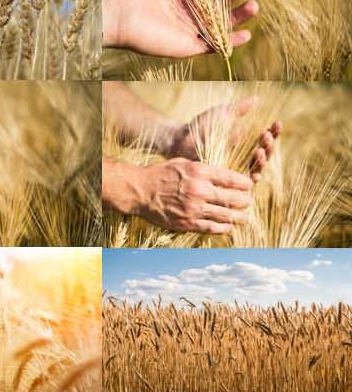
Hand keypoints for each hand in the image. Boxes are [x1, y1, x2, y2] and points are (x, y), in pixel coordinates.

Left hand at [103, 0, 256, 55]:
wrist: (116, 10)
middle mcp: (185, 10)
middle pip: (218, 1)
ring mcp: (187, 28)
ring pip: (220, 23)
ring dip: (239, 15)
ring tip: (254, 5)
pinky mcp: (187, 45)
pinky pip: (213, 45)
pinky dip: (230, 41)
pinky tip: (247, 34)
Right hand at [104, 155, 253, 233]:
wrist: (140, 191)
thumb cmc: (161, 173)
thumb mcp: (183, 163)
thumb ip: (203, 169)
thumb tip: (222, 175)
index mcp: (199, 172)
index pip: (230, 178)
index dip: (244, 183)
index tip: (250, 185)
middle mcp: (199, 190)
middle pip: (231, 198)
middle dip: (244, 201)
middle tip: (250, 202)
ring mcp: (194, 208)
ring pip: (225, 215)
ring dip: (238, 217)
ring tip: (246, 218)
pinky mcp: (187, 223)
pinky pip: (211, 228)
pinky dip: (223, 228)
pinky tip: (229, 227)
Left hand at [166, 96, 281, 177]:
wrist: (181, 140)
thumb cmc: (201, 126)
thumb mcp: (222, 115)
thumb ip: (239, 109)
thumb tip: (257, 99)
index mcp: (245, 141)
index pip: (265, 138)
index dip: (273, 132)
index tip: (277, 123)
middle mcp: (244, 156)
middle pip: (265, 154)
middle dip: (269, 145)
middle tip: (267, 136)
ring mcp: (237, 169)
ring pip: (258, 168)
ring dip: (263, 160)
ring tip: (260, 150)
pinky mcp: (229, 181)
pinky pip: (245, 183)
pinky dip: (252, 176)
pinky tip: (254, 171)